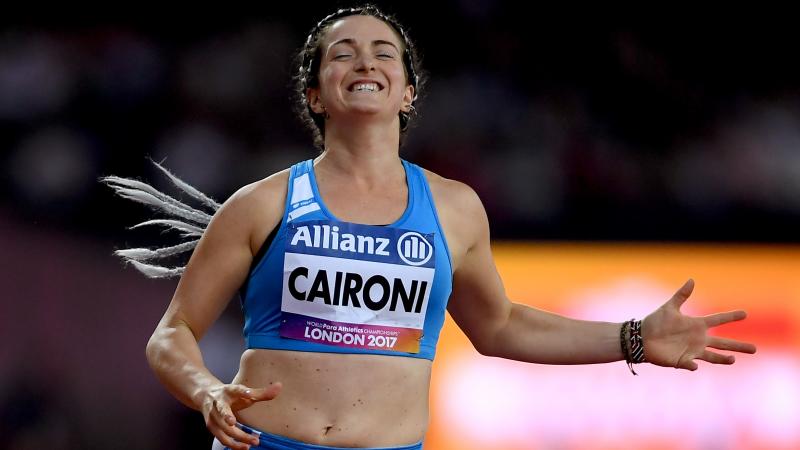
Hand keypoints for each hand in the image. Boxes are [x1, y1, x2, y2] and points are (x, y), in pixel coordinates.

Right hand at [201, 382, 281, 449]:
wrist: (205, 395)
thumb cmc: (230, 395)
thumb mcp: (244, 391)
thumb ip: (261, 392)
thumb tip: (279, 387)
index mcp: (229, 391)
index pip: (236, 390)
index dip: (243, 392)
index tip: (249, 394)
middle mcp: (218, 403)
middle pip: (224, 412)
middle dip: (232, 420)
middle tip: (249, 433)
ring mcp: (213, 416)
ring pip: (223, 429)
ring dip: (238, 438)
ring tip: (254, 442)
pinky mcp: (211, 427)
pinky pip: (222, 438)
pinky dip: (233, 444)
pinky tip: (245, 446)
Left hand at [642, 279, 756, 370]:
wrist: (641, 338)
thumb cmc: (655, 322)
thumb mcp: (669, 307)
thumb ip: (681, 295)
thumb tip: (692, 280)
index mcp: (697, 325)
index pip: (718, 319)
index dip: (730, 316)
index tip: (745, 313)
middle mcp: (698, 339)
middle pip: (722, 343)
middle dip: (738, 346)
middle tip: (755, 349)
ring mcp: (691, 351)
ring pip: (712, 356)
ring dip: (722, 359)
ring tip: (733, 359)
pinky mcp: (682, 361)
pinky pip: (690, 364)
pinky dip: (693, 365)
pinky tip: (695, 365)